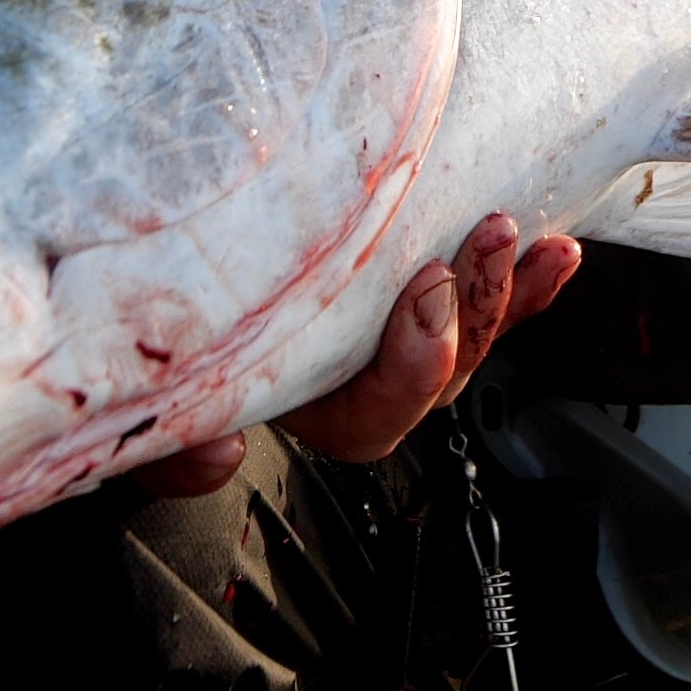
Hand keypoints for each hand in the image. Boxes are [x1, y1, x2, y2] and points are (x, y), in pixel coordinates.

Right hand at [128, 214, 581, 499]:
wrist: (134, 294)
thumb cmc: (150, 356)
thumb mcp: (145, 411)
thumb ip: (167, 451)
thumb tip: (216, 451)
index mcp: (299, 408)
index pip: (370, 420)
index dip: (409, 368)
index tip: (423, 292)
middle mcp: (356, 386)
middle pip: (437, 379)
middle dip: (472, 316)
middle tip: (479, 245)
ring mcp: (390, 345)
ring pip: (468, 340)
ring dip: (505, 292)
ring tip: (526, 239)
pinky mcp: (416, 301)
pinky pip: (484, 308)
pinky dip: (522, 284)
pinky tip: (556, 251)